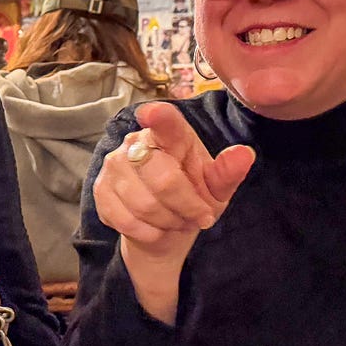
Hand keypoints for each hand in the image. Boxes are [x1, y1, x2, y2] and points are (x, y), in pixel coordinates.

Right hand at [94, 103, 253, 322]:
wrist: (165, 231)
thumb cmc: (194, 200)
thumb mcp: (217, 189)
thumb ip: (227, 172)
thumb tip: (245, 154)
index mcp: (172, 135)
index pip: (166, 123)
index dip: (159, 117)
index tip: (153, 114)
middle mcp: (136, 142)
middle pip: (163, 180)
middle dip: (186, 207)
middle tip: (198, 217)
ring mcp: (114, 165)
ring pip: (144, 204)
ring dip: (168, 221)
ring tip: (177, 221)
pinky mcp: (100, 189)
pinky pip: (125, 219)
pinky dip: (148, 232)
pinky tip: (155, 228)